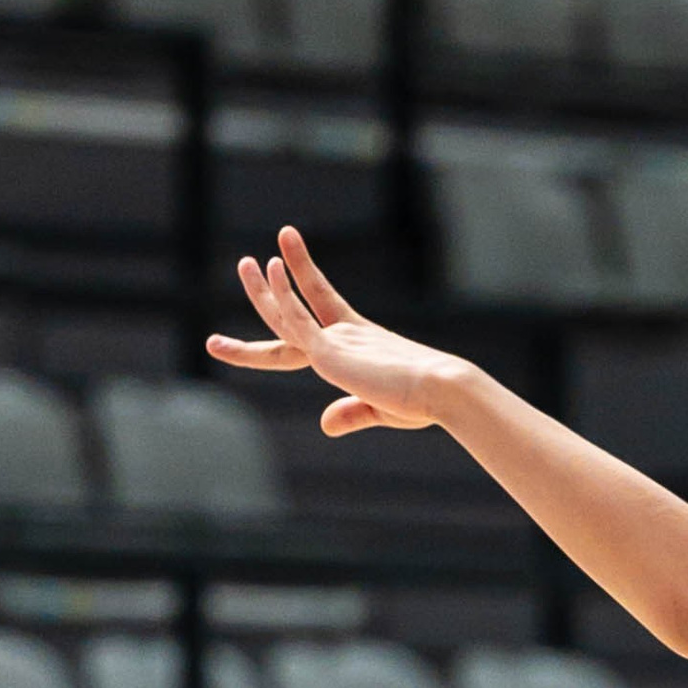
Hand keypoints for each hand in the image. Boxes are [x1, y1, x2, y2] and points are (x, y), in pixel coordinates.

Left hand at [208, 227, 472, 436]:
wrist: (441, 390)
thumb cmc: (421, 401)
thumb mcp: (380, 409)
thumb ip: (352, 413)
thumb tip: (326, 425)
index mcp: (357, 345)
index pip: (317, 312)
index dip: (297, 290)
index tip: (283, 264)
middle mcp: (344, 337)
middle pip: (295, 310)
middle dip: (269, 288)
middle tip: (246, 263)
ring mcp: (336, 341)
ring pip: (286, 314)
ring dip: (264, 288)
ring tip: (245, 263)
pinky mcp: (331, 351)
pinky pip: (297, 322)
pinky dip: (282, 299)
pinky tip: (273, 271)